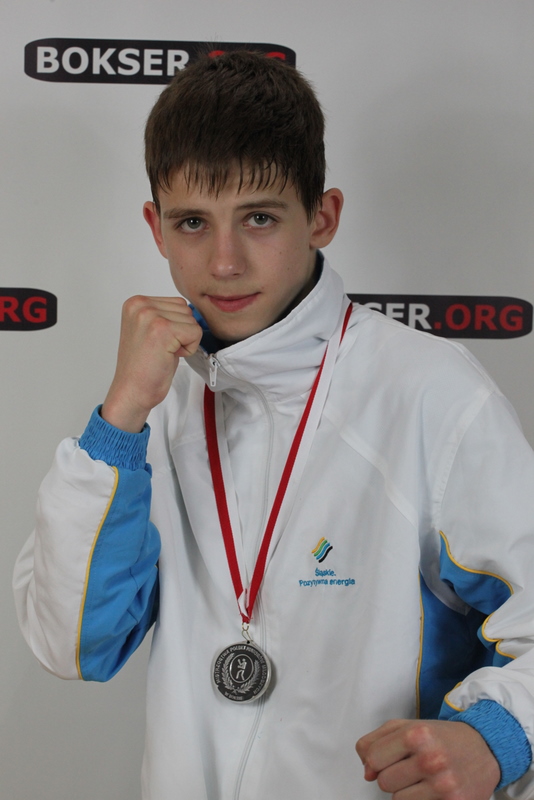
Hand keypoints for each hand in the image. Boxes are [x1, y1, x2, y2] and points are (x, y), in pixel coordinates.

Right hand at [101, 295, 202, 431]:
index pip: (178, 304)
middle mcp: (140, 305)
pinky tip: (169, 356)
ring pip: (192, 321)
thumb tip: (193, 309)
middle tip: (160, 350)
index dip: (175, 327)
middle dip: (181, 333)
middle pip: (186, 310)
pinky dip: (189, 349)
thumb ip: (166, 315)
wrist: (132, 391)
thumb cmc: (144, 367)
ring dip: (185, 341)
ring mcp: (150, 315)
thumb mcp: (151, 330)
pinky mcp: (162, 329)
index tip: (157, 342)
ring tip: (163, 353)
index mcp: (136, 302)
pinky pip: (195, 333)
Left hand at [356, 719, 499, 799]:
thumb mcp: (407, 726)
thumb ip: (376, 741)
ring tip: (423, 778)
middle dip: (393, 775)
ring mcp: (443, 785)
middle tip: (411, 766)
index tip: (389, 757)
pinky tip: (434, 789)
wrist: (485, 748)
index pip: (372, 758)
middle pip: (384, 782)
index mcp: (416, 734)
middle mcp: (430, 759)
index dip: (377, 760)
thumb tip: (366, 772)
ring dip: (406, 791)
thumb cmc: (441, 737)